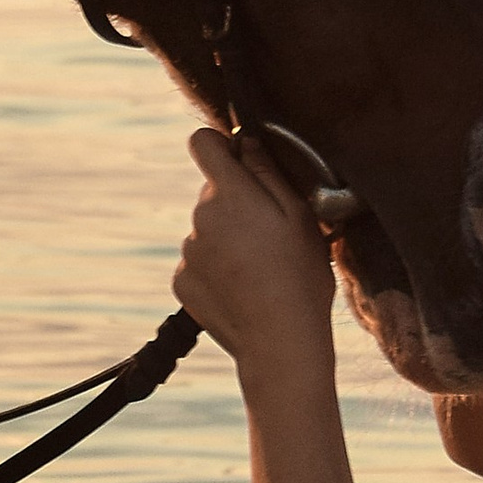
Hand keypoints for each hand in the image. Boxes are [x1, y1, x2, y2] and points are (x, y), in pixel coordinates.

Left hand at [175, 128, 334, 386]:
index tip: (240, 159)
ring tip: (261, 269)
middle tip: (272, 233)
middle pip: (212, 192)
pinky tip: (243, 289)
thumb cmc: (300, 276)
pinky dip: (217, 269)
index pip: (203, 142)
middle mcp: (199, 218)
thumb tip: (245, 140)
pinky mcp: (181, 282)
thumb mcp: (300, 216)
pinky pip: (198, 262)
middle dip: (237, 202)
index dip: (221, 145)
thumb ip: (268, 172)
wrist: (279, 341)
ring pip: (207, 229)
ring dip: (228, 238)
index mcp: (229, 194)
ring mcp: (187, 252)